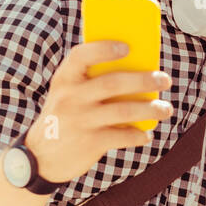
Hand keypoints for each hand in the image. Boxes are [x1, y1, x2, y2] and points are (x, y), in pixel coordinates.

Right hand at [25, 41, 173, 182]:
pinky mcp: (89, 143)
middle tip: (164, 79)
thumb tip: (136, 69)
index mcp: (65, 79)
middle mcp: (71, 97)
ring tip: (165, 109)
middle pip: (113, 83)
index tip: (127, 47)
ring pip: (124, 110)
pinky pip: (122, 136)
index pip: (81, 55)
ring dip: (150, 109)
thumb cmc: (64, 117)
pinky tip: (145, 134)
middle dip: (144, 80)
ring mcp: (80, 121)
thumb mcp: (67, 94)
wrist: (40, 157)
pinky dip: (138, 134)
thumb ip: (90, 81)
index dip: (104, 49)